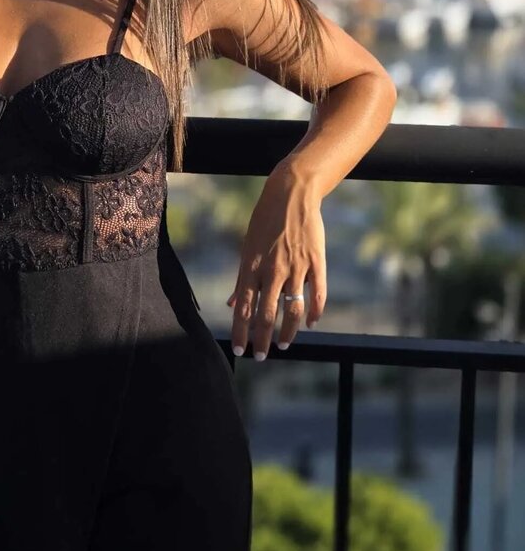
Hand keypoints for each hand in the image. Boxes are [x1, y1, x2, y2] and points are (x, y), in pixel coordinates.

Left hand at [226, 165, 326, 358]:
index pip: (244, 307)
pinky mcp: (316, 262)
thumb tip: (232, 304)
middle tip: (263, 356)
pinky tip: (311, 323)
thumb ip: (243, 280)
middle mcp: (273, 270)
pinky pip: (318, 294)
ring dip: (287, 331)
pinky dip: (315, 312)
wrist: (291, 194)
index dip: (242, 331)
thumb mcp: (248, 248)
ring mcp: (296, 267)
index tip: (240, 350)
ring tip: (283, 344)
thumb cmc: (265, 221)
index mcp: (252, 266)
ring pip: (292, 309)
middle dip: (263, 339)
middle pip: (267, 314)